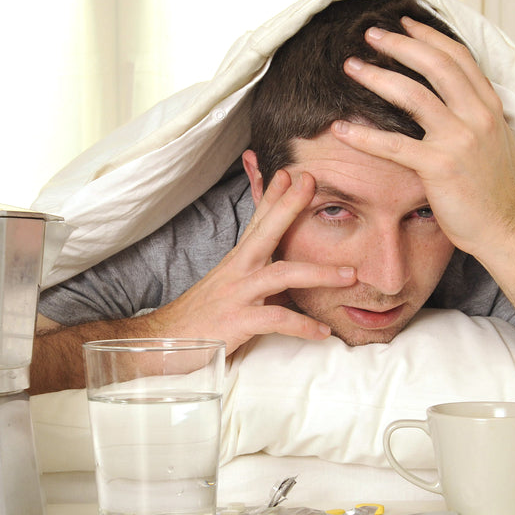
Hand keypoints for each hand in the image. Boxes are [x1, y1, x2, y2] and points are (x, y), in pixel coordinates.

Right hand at [148, 169, 356, 353]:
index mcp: (237, 261)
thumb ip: (255, 275)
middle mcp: (237, 270)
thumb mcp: (229, 286)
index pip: (257, 222)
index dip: (272, 196)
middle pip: (267, 231)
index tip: (290, 173)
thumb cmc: (202, 316)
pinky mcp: (238, 321)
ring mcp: (238, 294)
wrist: (165, 341)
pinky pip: (277, 319)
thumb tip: (285, 272)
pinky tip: (321, 332)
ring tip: (349, 275)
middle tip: (313, 184)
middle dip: (290, 206)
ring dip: (318, 273)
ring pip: (282, 274)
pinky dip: (302, 326)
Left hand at [330, 17, 514, 258]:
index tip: (405, 22)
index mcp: (491, 106)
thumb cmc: (494, 190)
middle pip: (434, 65)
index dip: (429, 36)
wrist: (503, 227)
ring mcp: (459, 139)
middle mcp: (477, 116)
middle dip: (400, 44)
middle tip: (371, 33)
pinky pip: (393, 145)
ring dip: (377, 76)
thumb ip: (476, 114)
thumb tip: (454, 96)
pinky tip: (340, 129)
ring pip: (412, 95)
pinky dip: (363, 136)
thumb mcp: (496, 140)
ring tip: (351, 66)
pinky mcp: (439, 166)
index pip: (458, 57)